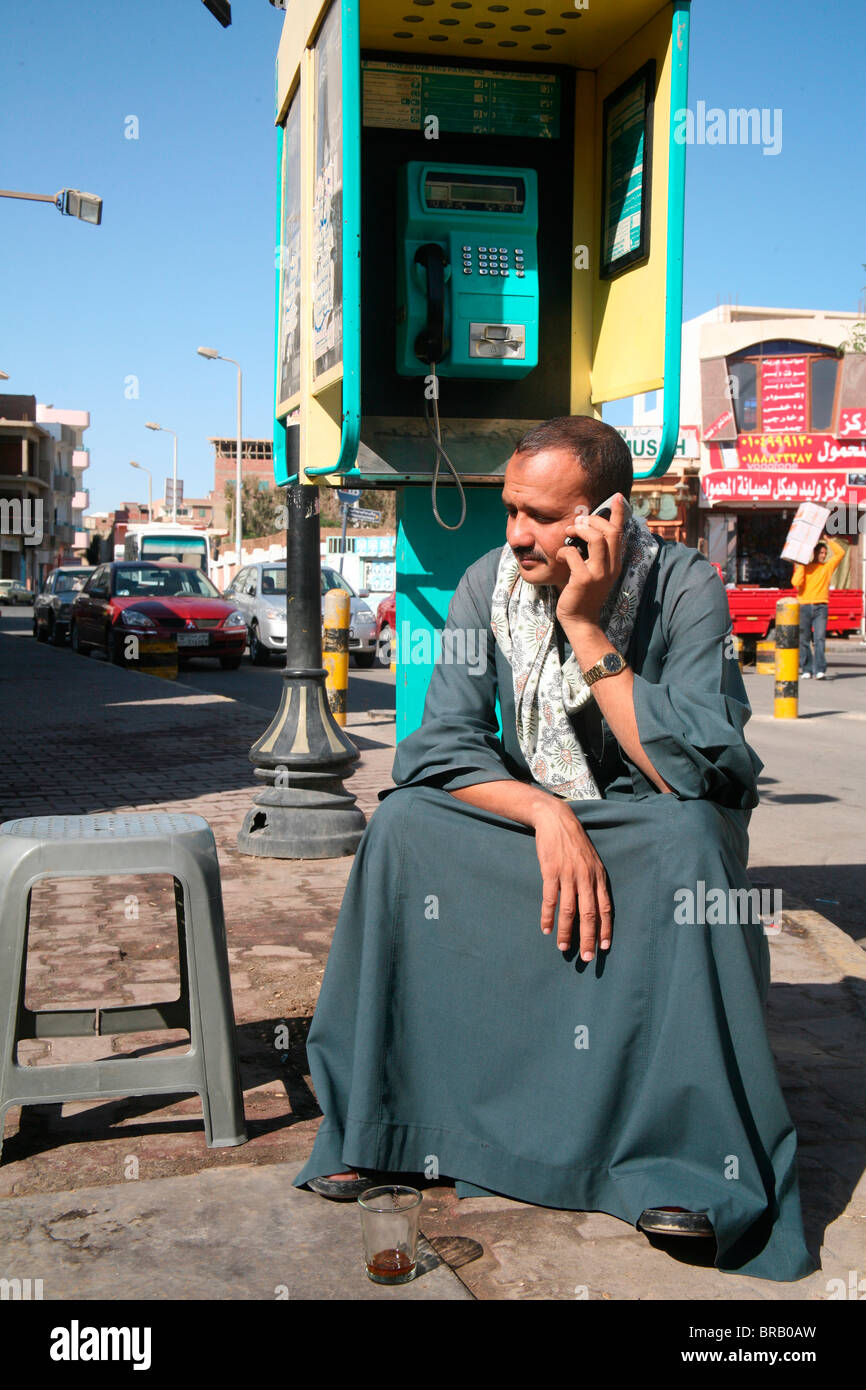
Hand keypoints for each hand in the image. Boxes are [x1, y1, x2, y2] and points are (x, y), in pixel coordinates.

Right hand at [532, 801, 612, 957]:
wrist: (556, 820)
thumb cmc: (574, 843)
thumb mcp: (591, 860)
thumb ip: (593, 881)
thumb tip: (595, 906)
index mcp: (598, 876)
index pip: (605, 908)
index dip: (605, 928)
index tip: (605, 946)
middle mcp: (586, 877)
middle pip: (589, 914)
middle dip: (588, 938)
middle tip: (586, 957)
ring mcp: (568, 875)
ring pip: (569, 910)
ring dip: (566, 932)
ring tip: (563, 948)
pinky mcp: (551, 872)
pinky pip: (550, 899)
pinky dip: (548, 916)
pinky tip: (546, 929)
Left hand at [554, 493, 629, 627]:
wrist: (581, 621)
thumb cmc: (583, 594)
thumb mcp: (593, 572)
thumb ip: (593, 554)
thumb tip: (584, 531)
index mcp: (614, 562)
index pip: (619, 532)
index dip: (618, 513)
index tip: (617, 497)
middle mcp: (610, 566)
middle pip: (609, 531)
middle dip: (593, 520)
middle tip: (579, 522)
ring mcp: (598, 573)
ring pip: (596, 538)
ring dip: (580, 530)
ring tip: (570, 533)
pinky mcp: (584, 580)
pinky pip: (573, 554)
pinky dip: (564, 550)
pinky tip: (560, 555)